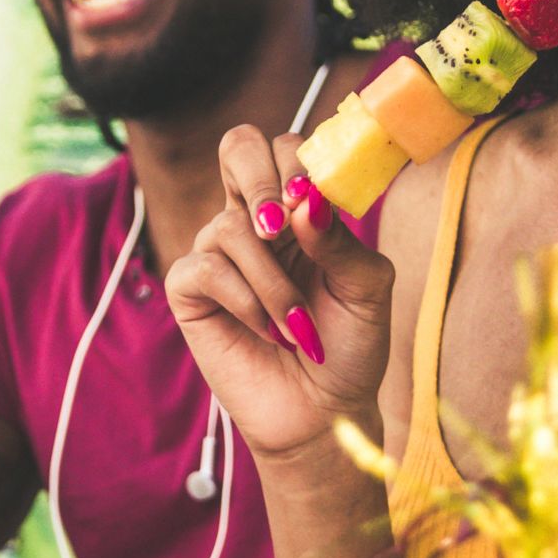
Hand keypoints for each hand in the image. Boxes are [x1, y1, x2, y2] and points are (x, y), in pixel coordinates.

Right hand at [165, 123, 394, 476]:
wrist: (325, 410)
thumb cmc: (349, 345)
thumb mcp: (366, 288)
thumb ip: (341, 241)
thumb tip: (304, 201)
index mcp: (298, 209)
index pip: (284, 147)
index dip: (297, 163)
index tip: (313, 203)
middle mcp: (255, 220)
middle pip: (238, 147)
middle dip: (262, 180)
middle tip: (282, 226)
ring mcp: (220, 252)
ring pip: (232, 227)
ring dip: (273, 282)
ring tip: (297, 325)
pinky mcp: (191, 291)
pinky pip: (207, 270)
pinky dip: (246, 302)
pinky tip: (268, 332)